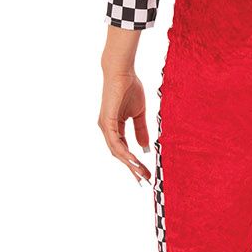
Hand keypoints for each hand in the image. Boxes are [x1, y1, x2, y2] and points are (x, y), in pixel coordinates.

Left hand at [98, 69, 152, 185]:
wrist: (122, 72)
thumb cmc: (129, 88)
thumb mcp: (138, 114)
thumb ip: (141, 130)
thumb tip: (145, 148)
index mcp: (115, 127)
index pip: (124, 149)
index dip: (134, 162)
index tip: (145, 173)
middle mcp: (108, 129)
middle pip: (120, 154)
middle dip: (132, 168)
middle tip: (144, 180)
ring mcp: (106, 126)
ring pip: (117, 151)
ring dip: (130, 164)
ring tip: (142, 174)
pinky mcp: (106, 122)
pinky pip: (115, 142)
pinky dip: (124, 153)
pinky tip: (133, 161)